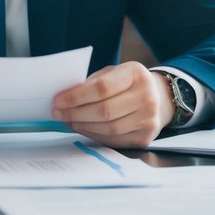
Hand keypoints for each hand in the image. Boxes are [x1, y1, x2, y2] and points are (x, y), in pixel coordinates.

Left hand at [51, 61, 174, 147]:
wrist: (157, 98)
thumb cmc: (126, 84)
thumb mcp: (112, 73)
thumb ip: (91, 83)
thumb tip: (63, 99)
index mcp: (136, 74)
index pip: (101, 88)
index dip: (76, 97)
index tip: (57, 101)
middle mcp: (147, 96)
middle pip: (104, 111)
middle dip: (75, 113)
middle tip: (58, 114)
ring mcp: (149, 119)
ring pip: (108, 128)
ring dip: (83, 126)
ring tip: (68, 121)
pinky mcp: (146, 137)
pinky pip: (114, 140)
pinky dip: (94, 135)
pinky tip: (83, 128)